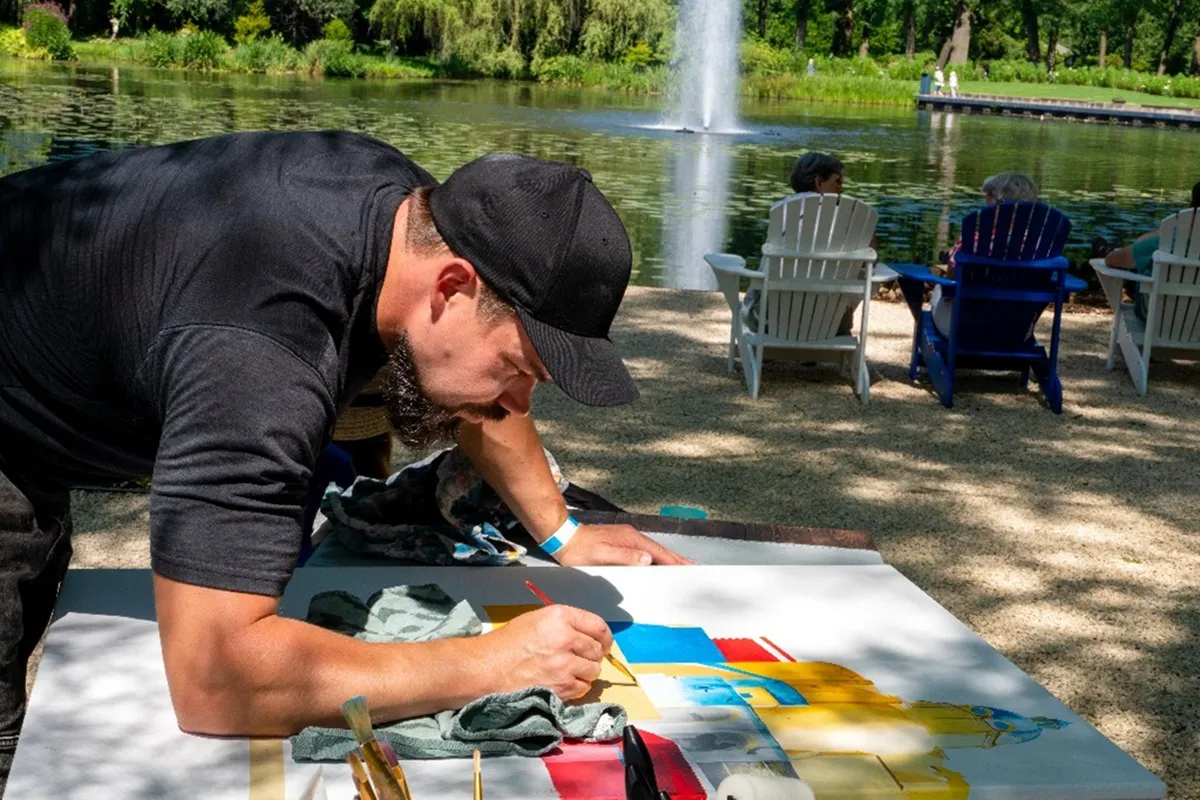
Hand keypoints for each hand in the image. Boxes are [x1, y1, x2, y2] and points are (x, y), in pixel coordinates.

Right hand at [480, 605, 611, 699]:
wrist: (487, 668)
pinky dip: (577, 686)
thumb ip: (565, 623)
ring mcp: (565, 664)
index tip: (602, 643)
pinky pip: (583, 688)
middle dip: (592, 655)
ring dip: (585, 672)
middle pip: (598, 650)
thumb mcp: (537, 619)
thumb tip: (590, 636)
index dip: (604, 637)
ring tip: (568, 671)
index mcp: (560, 616)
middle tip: (580, 659)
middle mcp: (566, 638)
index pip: (599, 626)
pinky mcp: (562, 687)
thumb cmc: (508, 642)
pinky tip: (562, 682)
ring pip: (594, 670)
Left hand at [553, 524, 692, 566]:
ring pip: (653, 550)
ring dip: (667, 558)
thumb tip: (648, 559)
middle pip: (659, 549)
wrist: (564, 538)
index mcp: (630, 539)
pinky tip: (656, 563)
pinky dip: (655, 557)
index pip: (658, 552)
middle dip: (676, 559)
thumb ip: (625, 557)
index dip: (673, 561)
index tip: (688, 568)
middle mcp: (631, 536)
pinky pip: (644, 550)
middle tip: (692, 568)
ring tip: (680, 567)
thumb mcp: (602, 556)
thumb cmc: (580, 550)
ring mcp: (626, 538)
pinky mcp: (621, 542)